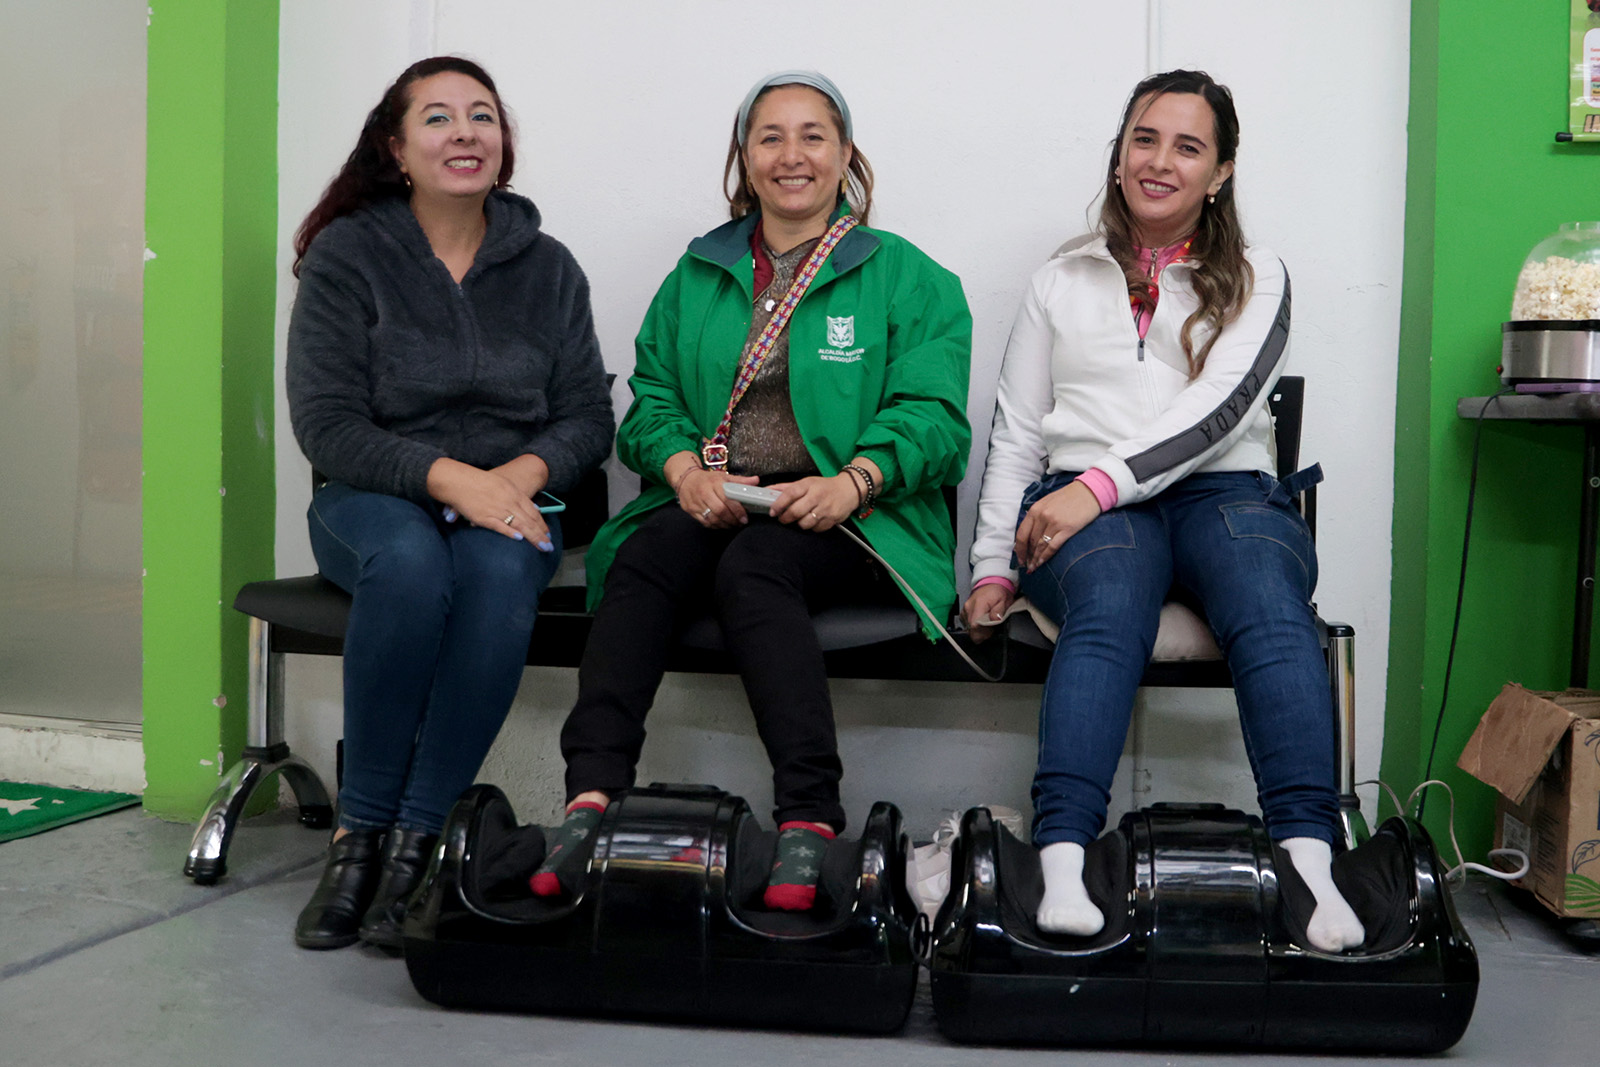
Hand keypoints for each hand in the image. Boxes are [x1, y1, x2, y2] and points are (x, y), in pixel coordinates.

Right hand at [428, 458, 552, 550]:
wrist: (459, 481)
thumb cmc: (480, 482)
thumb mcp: (503, 485)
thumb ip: (517, 497)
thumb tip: (532, 509)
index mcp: (514, 493)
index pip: (533, 511)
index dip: (542, 524)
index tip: (548, 534)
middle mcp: (508, 501)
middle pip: (530, 520)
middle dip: (541, 534)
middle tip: (549, 546)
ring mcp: (497, 509)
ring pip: (519, 524)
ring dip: (533, 537)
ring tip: (542, 547)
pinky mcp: (484, 517)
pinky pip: (500, 526)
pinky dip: (510, 532)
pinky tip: (519, 539)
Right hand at [677, 467, 758, 528]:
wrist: (686, 479)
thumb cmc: (708, 479)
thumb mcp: (723, 476)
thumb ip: (740, 480)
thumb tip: (756, 481)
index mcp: (714, 483)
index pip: (728, 499)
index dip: (738, 511)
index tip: (744, 518)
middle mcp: (704, 492)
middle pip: (720, 511)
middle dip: (732, 520)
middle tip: (740, 523)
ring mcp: (696, 502)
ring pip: (712, 519)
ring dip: (725, 524)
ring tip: (732, 524)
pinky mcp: (691, 510)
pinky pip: (705, 522)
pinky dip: (715, 525)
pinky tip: (722, 524)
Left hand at [768, 473, 858, 531]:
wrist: (849, 489)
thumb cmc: (825, 487)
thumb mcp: (806, 482)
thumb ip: (786, 488)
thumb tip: (768, 490)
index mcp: (808, 485)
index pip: (790, 494)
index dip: (778, 504)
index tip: (772, 511)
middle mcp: (817, 496)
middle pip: (795, 511)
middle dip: (785, 518)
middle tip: (783, 518)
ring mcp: (825, 508)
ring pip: (805, 523)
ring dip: (799, 523)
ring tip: (801, 518)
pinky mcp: (832, 519)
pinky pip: (816, 529)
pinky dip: (812, 527)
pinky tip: (813, 520)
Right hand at [961, 584, 1014, 643]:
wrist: (992, 583)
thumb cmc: (998, 592)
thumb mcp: (1004, 601)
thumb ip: (999, 611)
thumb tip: (994, 620)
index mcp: (979, 604)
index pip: (975, 626)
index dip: (983, 633)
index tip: (991, 631)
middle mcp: (968, 608)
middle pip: (971, 629)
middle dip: (982, 632)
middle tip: (991, 627)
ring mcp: (964, 610)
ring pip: (968, 628)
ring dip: (978, 629)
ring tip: (987, 622)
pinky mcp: (963, 612)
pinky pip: (966, 624)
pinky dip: (974, 625)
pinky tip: (981, 620)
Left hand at [1014, 480, 1101, 572]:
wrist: (1089, 492)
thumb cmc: (1069, 497)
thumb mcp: (1047, 502)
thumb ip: (1037, 516)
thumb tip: (1029, 534)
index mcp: (1035, 509)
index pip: (1021, 533)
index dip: (1019, 549)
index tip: (1019, 558)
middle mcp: (1042, 516)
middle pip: (1030, 541)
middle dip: (1027, 556)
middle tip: (1027, 566)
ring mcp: (1054, 523)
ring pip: (1040, 546)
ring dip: (1035, 559)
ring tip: (1033, 568)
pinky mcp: (1067, 529)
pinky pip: (1052, 546)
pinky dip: (1046, 556)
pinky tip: (1042, 563)